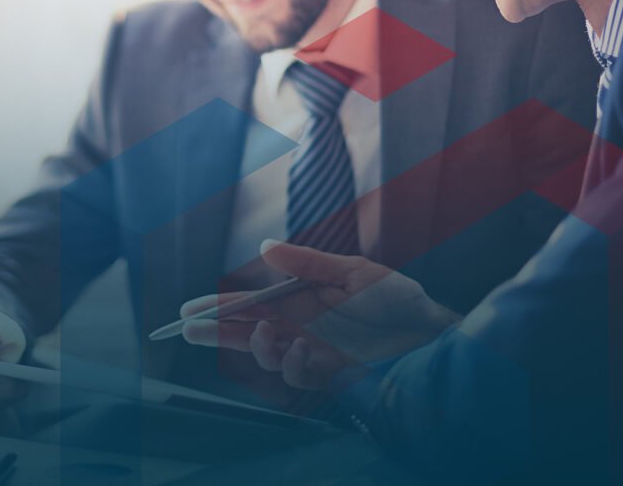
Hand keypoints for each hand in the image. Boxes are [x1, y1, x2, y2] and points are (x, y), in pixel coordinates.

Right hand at [180, 242, 459, 391]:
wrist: (433, 332)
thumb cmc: (396, 298)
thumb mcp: (353, 271)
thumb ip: (307, 263)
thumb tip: (263, 248)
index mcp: (300, 300)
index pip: (251, 304)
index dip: (220, 306)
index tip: (190, 309)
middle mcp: (300, 327)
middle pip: (247, 333)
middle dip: (217, 333)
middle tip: (189, 330)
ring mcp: (313, 352)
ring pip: (268, 356)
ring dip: (257, 348)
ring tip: (261, 335)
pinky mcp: (330, 374)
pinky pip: (298, 374)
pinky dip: (292, 363)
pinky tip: (298, 349)